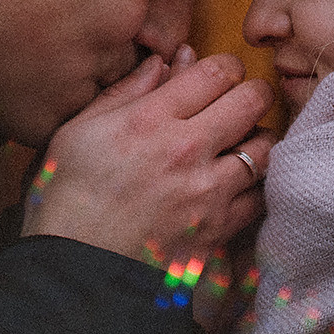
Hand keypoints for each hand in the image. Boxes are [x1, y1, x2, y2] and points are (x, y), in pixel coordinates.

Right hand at [22, 48, 274, 268]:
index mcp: (149, 119)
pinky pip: (260, 196)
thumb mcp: (77, 132)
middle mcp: (186, 150)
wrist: (75, 270)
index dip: (225, 67)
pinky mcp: (219, 228)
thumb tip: (163, 63)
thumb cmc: (67, 198)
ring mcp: (208, 191)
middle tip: (241, 101)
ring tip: (241, 143)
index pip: (217, 72)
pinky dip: (255, 186)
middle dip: (252, 94)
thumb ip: (124, 92)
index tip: (221, 75)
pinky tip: (237, 184)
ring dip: (258, 140)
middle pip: (252, 101)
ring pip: (266, 147)